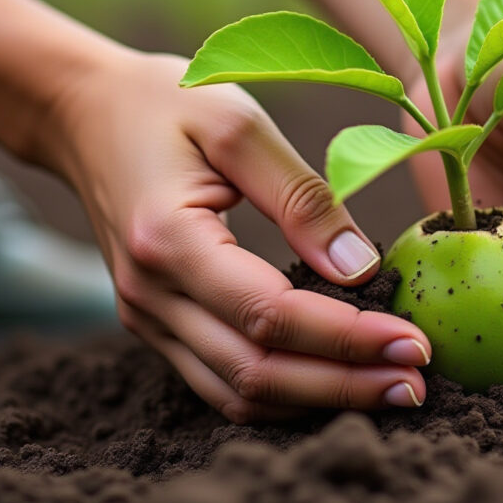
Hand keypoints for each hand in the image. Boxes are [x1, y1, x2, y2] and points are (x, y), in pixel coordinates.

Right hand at [38, 50, 431, 421]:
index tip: (413, 342)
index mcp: (168, 240)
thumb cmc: (168, 101)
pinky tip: (338, 380)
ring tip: (392, 390)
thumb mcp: (239, 124)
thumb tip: (361, 269)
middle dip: (343, 385)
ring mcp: (146, 318)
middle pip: (256, 372)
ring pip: (237, 393)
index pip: (269, 316)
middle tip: (418, 384)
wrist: (84, 112)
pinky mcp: (155, 324)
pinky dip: (284, 392)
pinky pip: (222, 380)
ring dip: (318, 401)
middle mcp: (149, 295)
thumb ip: (302, 197)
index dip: (347, 339)